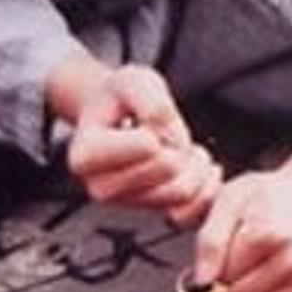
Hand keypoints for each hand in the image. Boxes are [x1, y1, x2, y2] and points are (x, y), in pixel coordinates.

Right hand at [46, 56, 221, 226]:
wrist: (114, 115)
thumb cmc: (120, 98)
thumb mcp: (132, 80)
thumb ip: (150, 100)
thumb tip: (163, 132)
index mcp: (86, 156)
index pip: (149, 146)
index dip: (162, 125)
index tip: (148, 116)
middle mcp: (100, 188)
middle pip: (168, 167)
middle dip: (178, 142)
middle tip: (167, 130)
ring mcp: (126, 203)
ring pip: (183, 190)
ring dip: (193, 162)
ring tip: (180, 142)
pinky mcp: (151, 211)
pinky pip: (192, 209)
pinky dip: (205, 184)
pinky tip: (197, 162)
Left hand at [190, 106, 291, 291]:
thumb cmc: (280, 194)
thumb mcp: (233, 199)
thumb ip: (210, 239)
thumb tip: (202, 279)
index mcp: (269, 234)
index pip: (222, 279)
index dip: (221, 269)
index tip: (231, 257)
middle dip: (235, 288)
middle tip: (247, 265)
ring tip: (265, 275)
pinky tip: (284, 284)